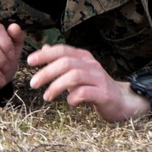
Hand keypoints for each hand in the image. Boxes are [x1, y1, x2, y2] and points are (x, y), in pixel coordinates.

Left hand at [27, 44, 151, 121]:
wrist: (122, 101)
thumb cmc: (96, 86)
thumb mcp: (78, 71)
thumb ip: (62, 60)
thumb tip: (44, 48)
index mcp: (84, 57)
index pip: (62, 50)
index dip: (45, 55)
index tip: (29, 61)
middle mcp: (91, 65)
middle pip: (66, 63)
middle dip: (47, 72)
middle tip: (33, 84)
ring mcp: (99, 79)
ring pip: (74, 76)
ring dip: (56, 86)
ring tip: (47, 97)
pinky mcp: (104, 94)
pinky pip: (85, 93)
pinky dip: (73, 97)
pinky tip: (69, 102)